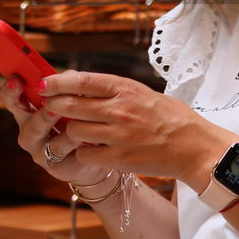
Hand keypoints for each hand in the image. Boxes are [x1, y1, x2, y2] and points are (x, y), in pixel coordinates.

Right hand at [0, 75, 109, 188]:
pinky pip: (65, 153)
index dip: (11, 90)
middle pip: (27, 122)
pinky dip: (76, 141)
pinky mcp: (57, 168)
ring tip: (74, 118)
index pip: (12, 99)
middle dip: (40, 112)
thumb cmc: (78, 119)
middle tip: (49, 103)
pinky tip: (87, 135)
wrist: (96, 151)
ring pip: (49, 140)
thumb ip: (66, 85)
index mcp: (27, 111)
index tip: (16, 79)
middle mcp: (29, 132)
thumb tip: (66, 77)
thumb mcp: (71, 98)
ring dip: (62, 127)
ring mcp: (41, 152)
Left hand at [39, 70, 237, 186]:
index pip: (82, 81)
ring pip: (74, 130)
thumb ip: (112, 89)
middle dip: (53, 105)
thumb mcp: (142, 93)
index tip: (44, 84)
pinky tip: (87, 150)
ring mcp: (118, 135)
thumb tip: (78, 82)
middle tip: (47, 107)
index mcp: (126, 89)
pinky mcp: (120, 158)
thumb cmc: (171, 118)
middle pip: (71, 105)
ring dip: (68, 131)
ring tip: (73, 131)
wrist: (195, 147)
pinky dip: (81, 152)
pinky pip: (85, 153)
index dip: (57, 82)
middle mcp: (120, 110)